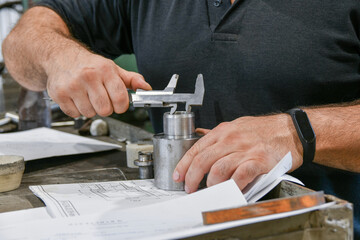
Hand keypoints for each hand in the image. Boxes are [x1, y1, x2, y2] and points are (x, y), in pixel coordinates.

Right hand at [46, 51, 150, 117]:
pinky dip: (77, 110)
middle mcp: (88, 76)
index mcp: (105, 70)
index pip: (120, 99)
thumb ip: (131, 80)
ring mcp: (72, 85)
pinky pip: (75, 114)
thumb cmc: (89, 65)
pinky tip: (76, 98)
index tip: (118, 103)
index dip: (121, 106)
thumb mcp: (113, 68)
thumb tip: (146, 88)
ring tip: (87, 96)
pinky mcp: (59, 94)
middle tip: (101, 99)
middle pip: (105, 110)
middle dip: (105, 108)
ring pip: (90, 113)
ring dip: (90, 109)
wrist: (60, 56)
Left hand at [173, 114, 302, 192]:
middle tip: (190, 188)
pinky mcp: (259, 161)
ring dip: (211, 184)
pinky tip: (230, 190)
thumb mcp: (237, 125)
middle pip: (203, 160)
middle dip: (192, 177)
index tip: (179, 175)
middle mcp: (231, 139)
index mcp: (223, 131)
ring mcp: (245, 150)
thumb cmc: (263, 130)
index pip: (197, 148)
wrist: (290, 130)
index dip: (184, 164)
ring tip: (210, 190)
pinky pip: (240, 176)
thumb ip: (219, 135)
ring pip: (218, 169)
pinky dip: (233, 186)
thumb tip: (201, 138)